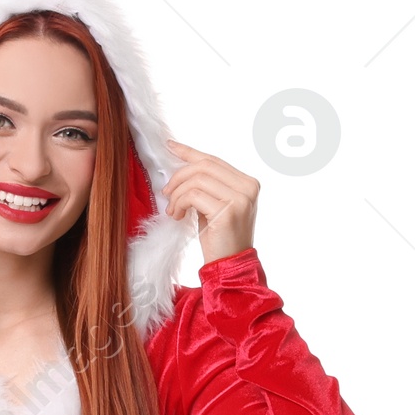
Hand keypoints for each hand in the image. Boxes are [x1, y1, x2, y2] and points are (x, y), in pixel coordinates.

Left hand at [162, 138, 257, 263]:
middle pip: (204, 166)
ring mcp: (240, 198)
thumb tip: (182, 167)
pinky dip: (180, 203)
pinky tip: (178, 216)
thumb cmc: (220, 239)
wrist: (230, 268)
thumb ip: (208, 186)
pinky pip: (194, 195)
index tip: (170, 146)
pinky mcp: (228, 211)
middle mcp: (248, 187)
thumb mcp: (216, 206)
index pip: (213, 160)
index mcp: (248, 183)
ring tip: (173, 210)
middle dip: (179, 177)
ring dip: (177, 194)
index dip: (189, 152)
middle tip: (167, 193)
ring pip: (197, 179)